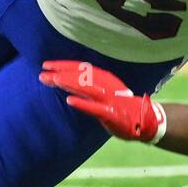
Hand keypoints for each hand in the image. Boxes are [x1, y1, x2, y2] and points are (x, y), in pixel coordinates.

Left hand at [39, 60, 166, 142]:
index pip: (81, 68)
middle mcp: (107, 85)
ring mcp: (110, 98)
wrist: (145, 121)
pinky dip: (83, 104)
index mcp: (105, 78)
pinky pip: (96, 108)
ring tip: (53, 81)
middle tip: (42, 74)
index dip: (63, 65)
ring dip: (69, 83)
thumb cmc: (120, 105)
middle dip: (61, 73)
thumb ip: (86, 85)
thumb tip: (63, 79)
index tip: (46, 65)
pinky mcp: (112, 114)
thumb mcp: (103, 91)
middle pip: (81, 75)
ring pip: (87, 87)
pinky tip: (70, 101)